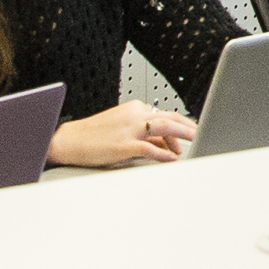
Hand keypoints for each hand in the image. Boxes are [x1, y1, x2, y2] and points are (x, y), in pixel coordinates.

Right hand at [49, 101, 191, 166]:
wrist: (67, 141)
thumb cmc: (93, 136)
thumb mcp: (122, 129)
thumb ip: (144, 134)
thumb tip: (166, 145)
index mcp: (134, 108)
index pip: (165, 115)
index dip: (182, 125)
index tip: (191, 133)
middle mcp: (134, 115)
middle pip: (170, 118)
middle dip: (189, 127)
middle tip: (201, 135)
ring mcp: (129, 129)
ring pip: (164, 129)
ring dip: (182, 136)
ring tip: (194, 143)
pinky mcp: (122, 145)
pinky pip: (148, 148)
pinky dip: (162, 154)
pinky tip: (171, 159)